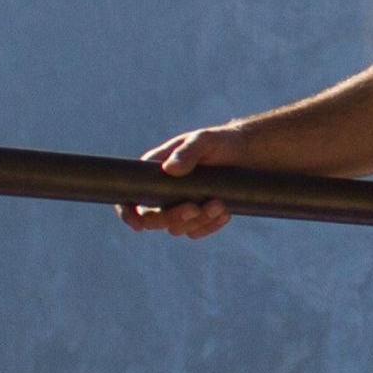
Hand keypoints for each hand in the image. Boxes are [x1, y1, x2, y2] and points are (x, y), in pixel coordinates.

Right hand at [118, 125, 250, 238]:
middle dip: (172, 217)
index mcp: (154, 173)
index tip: (138, 223)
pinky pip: (197, 231)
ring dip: (197, 221)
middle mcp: (162, 193)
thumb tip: (170, 169)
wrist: (244, 153)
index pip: (131, 197)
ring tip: (219, 204)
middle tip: (194, 208)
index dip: (128, 212)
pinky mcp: (198, 217)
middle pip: (153, 219)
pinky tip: (225, 212)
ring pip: (177, 228)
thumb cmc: (218, 142)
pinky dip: (210, 225)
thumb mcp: (203, 140)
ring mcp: (180, 207)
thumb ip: (188, 152)